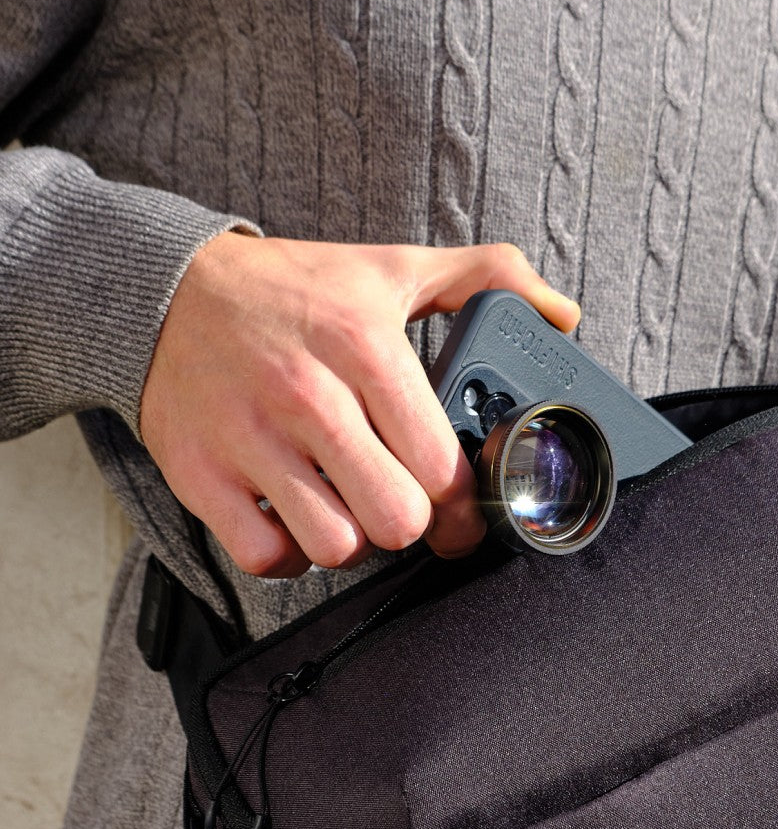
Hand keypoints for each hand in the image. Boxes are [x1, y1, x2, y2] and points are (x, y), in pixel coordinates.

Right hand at [139, 234, 579, 575]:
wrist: (164, 290)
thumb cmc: (292, 291)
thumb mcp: (391, 269)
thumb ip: (487, 280)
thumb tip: (563, 313)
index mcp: (363, 347)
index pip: (438, 466)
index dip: (462, 503)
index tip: (460, 508)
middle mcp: (306, 395)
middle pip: (396, 519)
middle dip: (412, 524)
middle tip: (404, 506)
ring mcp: (249, 440)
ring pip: (336, 546)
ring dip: (353, 541)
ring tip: (350, 509)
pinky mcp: (202, 476)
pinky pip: (268, 559)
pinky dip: (290, 556)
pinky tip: (297, 521)